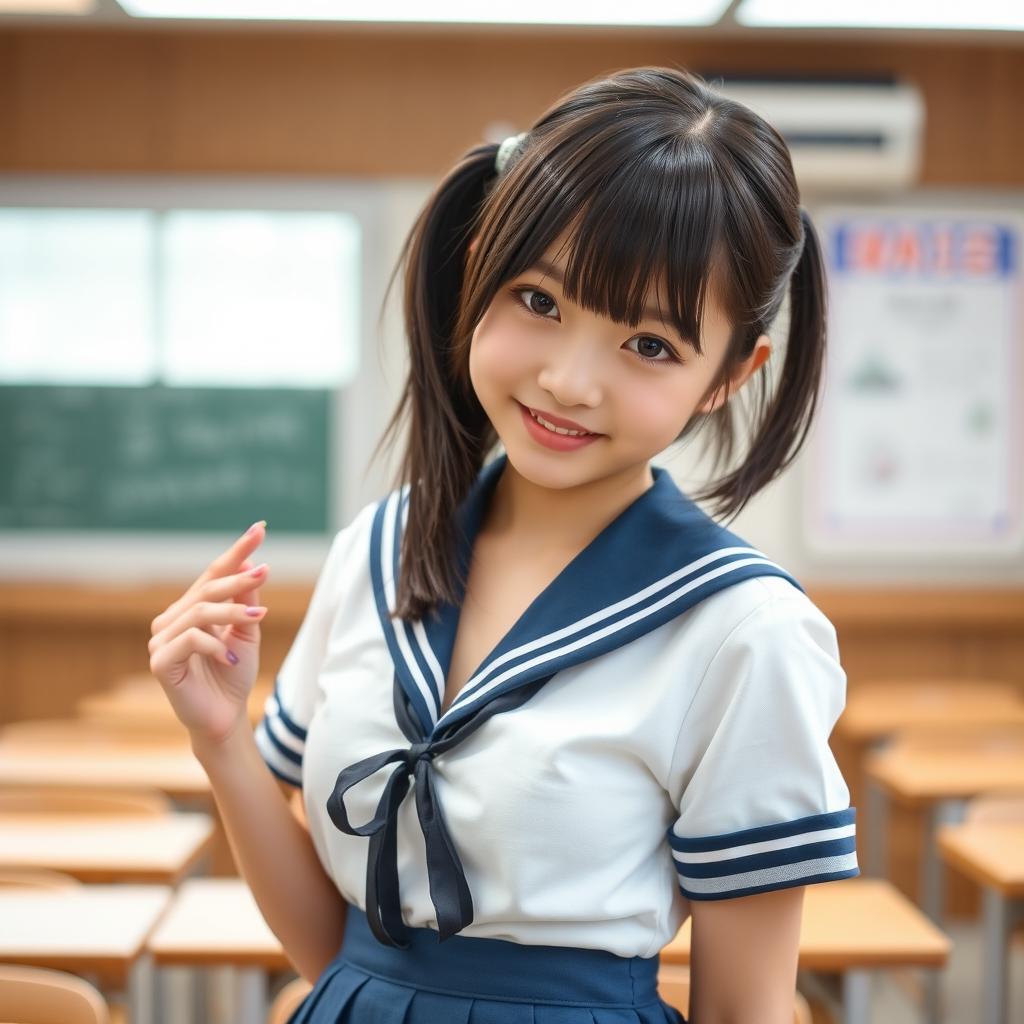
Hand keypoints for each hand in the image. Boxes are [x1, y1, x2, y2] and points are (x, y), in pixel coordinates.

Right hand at [148, 520, 268, 746]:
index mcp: (190, 609)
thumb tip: (252, 566)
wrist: (225, 717)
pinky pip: (190, 639)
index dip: (236, 551)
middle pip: (207, 588)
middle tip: (264, 571)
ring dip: (233, 611)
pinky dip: (215, 644)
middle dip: (238, 578)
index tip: (260, 528)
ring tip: (258, 619)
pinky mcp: (159, 662)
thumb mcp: (247, 632)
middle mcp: (171, 620)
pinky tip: (231, 656)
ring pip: (200, 611)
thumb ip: (247, 602)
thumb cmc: (234, 673)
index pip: (213, 573)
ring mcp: (161, 640)